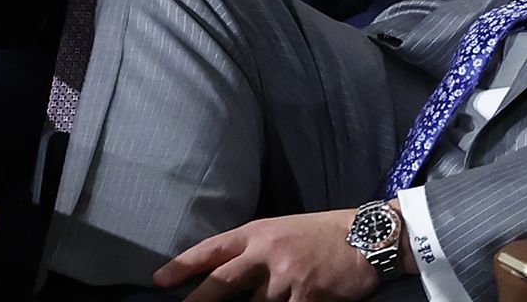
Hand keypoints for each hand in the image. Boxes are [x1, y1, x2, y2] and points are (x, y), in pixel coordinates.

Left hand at [155, 210, 379, 301]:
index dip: (183, 266)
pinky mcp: (306, 297)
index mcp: (258, 233)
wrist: (367, 237)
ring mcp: (286, 278)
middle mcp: (267, 254)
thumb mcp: (283, 231)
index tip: (159, 282)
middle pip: (221, 283)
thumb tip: (226, 276)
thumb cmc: (323, 233)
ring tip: (271, 296)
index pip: (212, 249)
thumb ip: (255, 251)